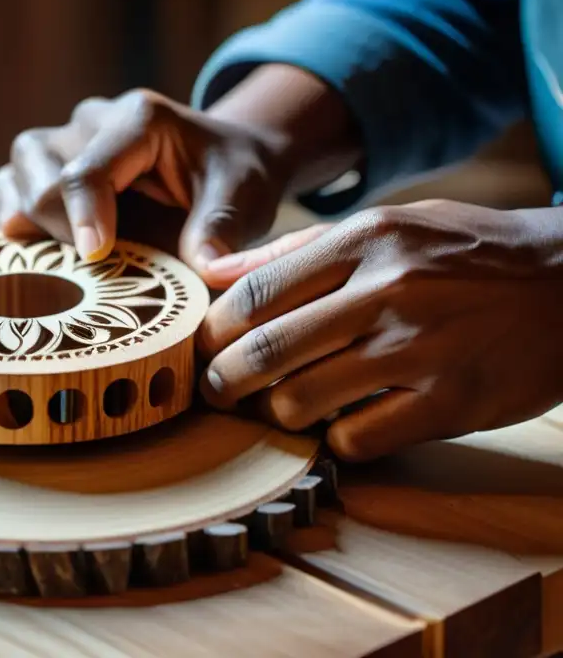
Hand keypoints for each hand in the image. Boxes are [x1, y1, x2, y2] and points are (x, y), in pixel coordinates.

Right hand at [0, 88, 290, 279]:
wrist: (223, 162)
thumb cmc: (234, 177)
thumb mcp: (244, 197)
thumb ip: (222, 229)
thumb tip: (206, 268)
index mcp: (138, 119)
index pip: (88, 168)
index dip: (82, 217)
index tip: (94, 258)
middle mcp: (88, 123)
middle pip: (35, 167)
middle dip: (52, 224)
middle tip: (85, 268)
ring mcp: (60, 144)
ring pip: (7, 176)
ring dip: (21, 226)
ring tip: (51, 264)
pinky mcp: (42, 171)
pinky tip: (23, 259)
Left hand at [196, 199, 562, 460]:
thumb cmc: (464, 253)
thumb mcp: (387, 226)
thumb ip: (298, 251)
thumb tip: (215, 272)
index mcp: (363, 241)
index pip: (253, 293)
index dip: (212, 330)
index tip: (202, 348)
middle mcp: (386, 292)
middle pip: (264, 352)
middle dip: (222, 382)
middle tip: (217, 391)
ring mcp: (419, 351)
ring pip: (299, 402)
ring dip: (275, 413)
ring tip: (279, 407)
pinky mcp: (450, 404)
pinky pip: (356, 440)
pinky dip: (334, 440)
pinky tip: (341, 423)